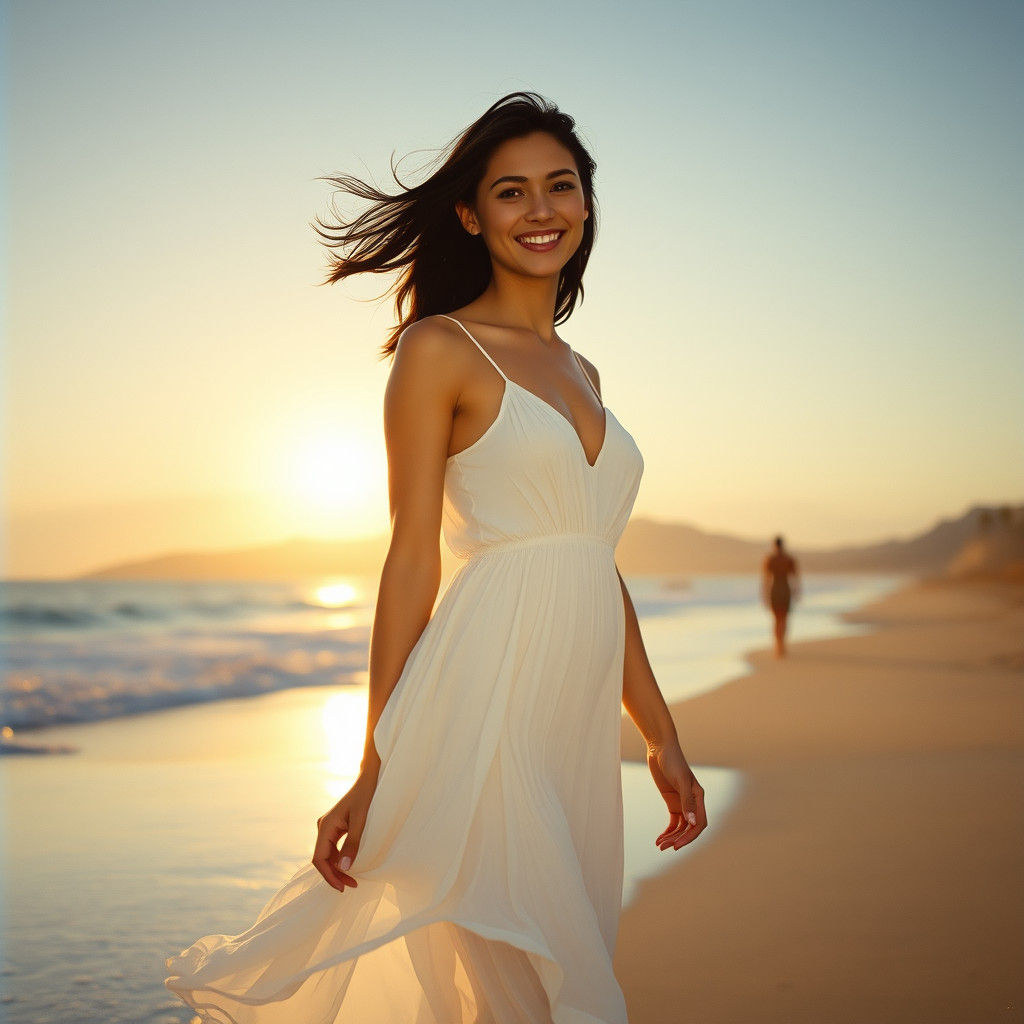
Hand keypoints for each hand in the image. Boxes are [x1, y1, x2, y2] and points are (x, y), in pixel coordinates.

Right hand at [312, 768, 378, 892]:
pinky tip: (351, 866)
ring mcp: (329, 827)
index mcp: (325, 826)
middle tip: (352, 886)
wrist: (369, 778)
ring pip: (328, 855)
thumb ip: (353, 844)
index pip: (319, 859)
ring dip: (338, 869)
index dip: (329, 876)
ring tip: (353, 880)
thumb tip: (344, 868)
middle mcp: (323, 828)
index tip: (342, 888)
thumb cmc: (366, 796)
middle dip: (335, 875)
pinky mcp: (336, 827)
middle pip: (323, 859)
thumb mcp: (362, 821)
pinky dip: (341, 859)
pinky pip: (334, 848)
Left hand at [647, 741, 706, 849]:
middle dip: (678, 839)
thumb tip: (693, 823)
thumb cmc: (672, 761)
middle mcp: (692, 802)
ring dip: (672, 837)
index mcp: (698, 797)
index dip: (690, 837)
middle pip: (690, 828)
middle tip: (664, 848)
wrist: (660, 748)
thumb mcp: (680, 780)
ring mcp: (682, 802)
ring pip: (681, 827)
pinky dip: (668, 831)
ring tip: (659, 845)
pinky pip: (673, 821)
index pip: (699, 824)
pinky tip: (659, 838)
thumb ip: (687, 801)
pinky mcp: (672, 801)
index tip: (677, 846)